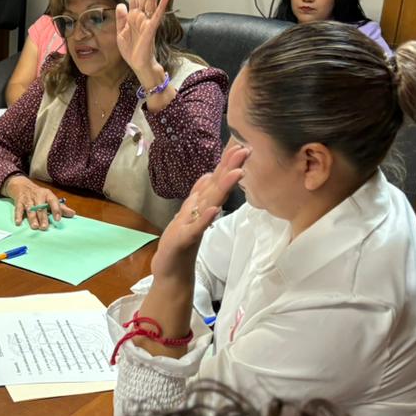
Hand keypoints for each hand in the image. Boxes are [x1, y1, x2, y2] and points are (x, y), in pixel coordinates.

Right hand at [3, 176, 75, 230]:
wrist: (22, 185)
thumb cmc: (39, 195)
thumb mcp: (50, 199)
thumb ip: (61, 208)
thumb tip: (73, 214)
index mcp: (47, 194)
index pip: (53, 201)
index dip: (56, 210)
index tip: (58, 219)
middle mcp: (38, 195)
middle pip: (41, 207)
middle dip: (43, 217)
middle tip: (44, 227)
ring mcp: (28, 198)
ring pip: (30, 209)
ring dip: (32, 218)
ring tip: (35, 226)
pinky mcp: (19, 201)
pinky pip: (18, 209)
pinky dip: (18, 216)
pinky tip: (18, 222)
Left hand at [115, 0, 169, 80]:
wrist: (137, 64)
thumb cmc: (131, 50)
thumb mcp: (120, 33)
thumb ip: (121, 18)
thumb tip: (120, 4)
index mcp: (132, 17)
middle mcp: (141, 17)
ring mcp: (147, 22)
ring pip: (152, 1)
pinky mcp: (151, 29)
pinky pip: (157, 16)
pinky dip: (161, 6)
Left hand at [150, 142, 248, 281]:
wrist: (170, 271)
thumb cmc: (180, 243)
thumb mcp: (187, 214)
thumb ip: (199, 195)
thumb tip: (209, 175)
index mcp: (202, 206)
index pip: (216, 181)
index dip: (226, 164)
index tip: (240, 144)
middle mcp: (202, 214)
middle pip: (217, 188)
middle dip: (230, 168)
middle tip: (245, 150)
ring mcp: (195, 226)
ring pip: (211, 204)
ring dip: (223, 188)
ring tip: (236, 173)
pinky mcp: (185, 240)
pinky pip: (197, 228)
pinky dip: (205, 218)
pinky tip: (214, 208)